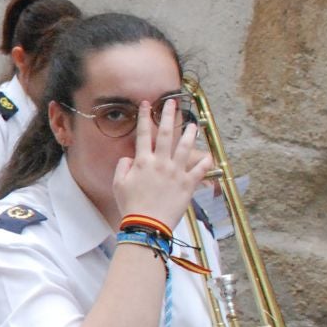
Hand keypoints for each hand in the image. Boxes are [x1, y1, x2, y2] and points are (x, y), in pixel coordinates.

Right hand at [111, 97, 212, 227]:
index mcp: (143, 162)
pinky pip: (200, 170)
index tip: (146, 104)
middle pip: (166, 134)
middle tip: (172, 103)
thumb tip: (130, 158)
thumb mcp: (118, 184)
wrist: (147, 223)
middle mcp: (161, 163)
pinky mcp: (188, 184)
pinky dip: (205, 162)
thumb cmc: (131, 205)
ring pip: (186, 147)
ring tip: (193, 125)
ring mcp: (176, 172)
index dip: (145, 117)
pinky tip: (208, 155)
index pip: (144, 134)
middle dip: (169, 115)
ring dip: (189, 133)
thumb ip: (123, 166)